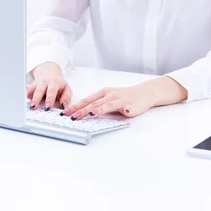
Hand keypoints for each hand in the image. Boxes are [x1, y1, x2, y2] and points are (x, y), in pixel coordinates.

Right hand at [27, 62, 72, 110]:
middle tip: (34, 107)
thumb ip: (66, 98)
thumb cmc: (58, 83)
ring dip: (29, 98)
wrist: (49, 71)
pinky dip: (25, 96)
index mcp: (54, 83)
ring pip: (32, 90)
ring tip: (28, 106)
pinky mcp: (31, 86)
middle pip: (39, 91)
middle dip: (37, 99)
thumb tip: (64, 106)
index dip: (49, 99)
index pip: (52, 91)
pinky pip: (27, 91)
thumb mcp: (66, 88)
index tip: (48, 107)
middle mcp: (45, 82)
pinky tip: (23, 102)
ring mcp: (37, 83)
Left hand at [62, 77, 187, 119]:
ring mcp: (118, 99)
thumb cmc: (126, 97)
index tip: (65, 112)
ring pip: (103, 104)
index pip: (86, 100)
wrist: (144, 93)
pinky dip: (113, 109)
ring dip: (94, 110)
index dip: (75, 106)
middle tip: (70, 117)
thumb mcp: (110, 98)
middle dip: (80, 110)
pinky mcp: (127, 105)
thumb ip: (99, 104)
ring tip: (86, 116)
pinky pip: (119, 107)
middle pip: (92, 102)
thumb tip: (85, 113)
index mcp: (103, 93)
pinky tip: (106, 113)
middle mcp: (109, 94)